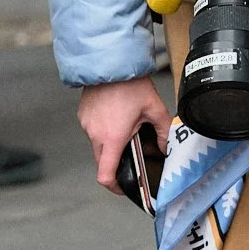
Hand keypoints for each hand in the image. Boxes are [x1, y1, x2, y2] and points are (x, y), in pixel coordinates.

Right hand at [79, 76, 172, 192]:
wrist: (111, 62)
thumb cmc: (131, 84)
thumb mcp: (155, 109)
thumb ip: (163, 132)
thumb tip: (165, 147)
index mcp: (112, 138)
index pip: (105, 175)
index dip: (115, 187)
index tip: (124, 186)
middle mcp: (95, 134)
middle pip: (102, 162)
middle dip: (116, 162)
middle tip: (132, 151)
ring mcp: (86, 124)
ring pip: (97, 145)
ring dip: (110, 143)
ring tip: (126, 127)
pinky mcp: (82, 115)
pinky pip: (92, 131)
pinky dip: (103, 130)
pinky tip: (116, 117)